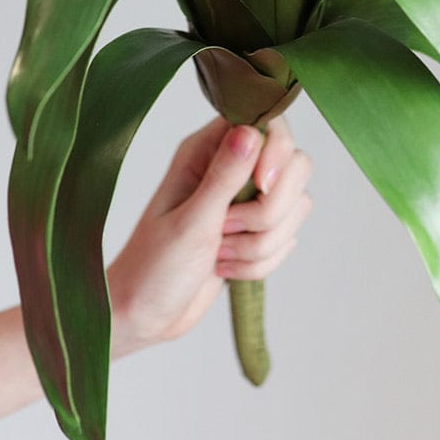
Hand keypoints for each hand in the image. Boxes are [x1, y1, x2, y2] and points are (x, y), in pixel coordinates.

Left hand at [106, 117, 311, 356]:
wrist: (144, 316)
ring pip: (294, 207)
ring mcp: (245, 201)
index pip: (268, 124)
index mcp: (206, 151)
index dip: (277, 151)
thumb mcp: (190, 221)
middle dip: (270, 210)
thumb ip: (224, 177)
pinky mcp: (254, 232)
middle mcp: (230, 168)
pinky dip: (260, 263)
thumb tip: (251, 130)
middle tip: (226, 228)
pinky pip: (287, 239)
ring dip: (260, 243)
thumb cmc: (152, 267)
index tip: (262, 185)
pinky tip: (224, 269)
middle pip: (295, 165)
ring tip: (218, 254)